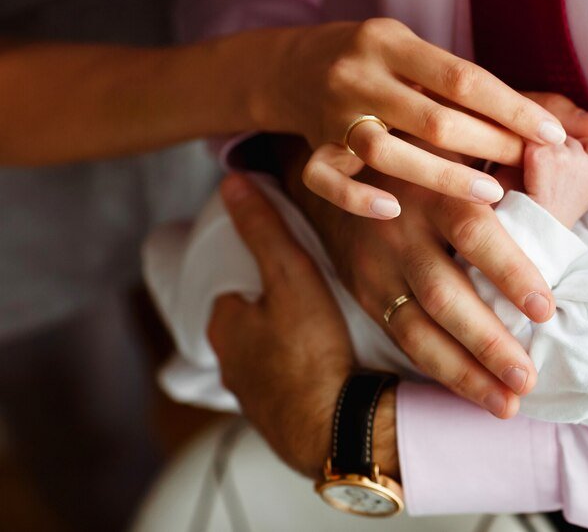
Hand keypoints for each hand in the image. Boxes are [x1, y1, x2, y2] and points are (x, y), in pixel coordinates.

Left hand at [208, 174, 398, 479]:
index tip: (291, 260)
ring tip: (328, 326)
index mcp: (223, 325)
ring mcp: (256, 396)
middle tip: (315, 292)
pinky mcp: (283, 419)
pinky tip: (331, 365)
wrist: (338, 432)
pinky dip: (304, 370)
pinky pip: (290, 382)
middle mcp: (230, 364)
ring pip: (269, 352)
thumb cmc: (313, 352)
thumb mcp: (291, 276)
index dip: (262, 267)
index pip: (233, 281)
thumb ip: (264, 229)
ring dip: (291, 340)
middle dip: (276, 306)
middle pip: (251, 318)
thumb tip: (232, 180)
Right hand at [236, 18, 569, 218]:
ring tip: (493, 199)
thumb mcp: (432, 63)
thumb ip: (508, 98)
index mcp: (393, 43)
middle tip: (533, 175)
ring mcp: (332, 114)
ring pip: (384, 150)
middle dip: (490, 147)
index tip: (556, 136)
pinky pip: (324, 179)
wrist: (292, 67)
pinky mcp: (310, 150)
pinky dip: (357, 198)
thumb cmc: (386, 68)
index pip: (464, 78)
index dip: (512, 109)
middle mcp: (362, 74)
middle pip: (433, 117)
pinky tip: (393, 213)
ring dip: (441, 175)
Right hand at [293, 95, 587, 416]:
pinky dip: (438, 368)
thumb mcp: (476, 117)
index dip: (509, 270)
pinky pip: (402, 336)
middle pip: (445, 293)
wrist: (339, 157)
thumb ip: (541, 118)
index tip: (547, 309)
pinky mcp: (364, 288)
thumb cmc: (431, 136)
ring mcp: (377, 263)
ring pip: (418, 328)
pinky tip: (474, 392)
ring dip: (463, 371)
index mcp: (436, 184)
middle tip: (529, 377)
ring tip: (508, 404)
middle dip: (487, 341)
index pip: (474, 231)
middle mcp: (402, 227)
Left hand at [524, 137, 587, 227]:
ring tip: (537, 168)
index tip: (572, 157)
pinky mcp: (538, 154)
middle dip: (560, 148)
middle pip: (569, 139)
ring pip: (551, 137)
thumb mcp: (587, 189)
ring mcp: (558, 153)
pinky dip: (528, 148)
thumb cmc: (563, 209)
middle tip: (549, 167)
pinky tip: (526, 163)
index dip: (582, 146)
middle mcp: (579, 156)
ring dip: (544, 146)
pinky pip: (532, 140)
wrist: (542, 221)